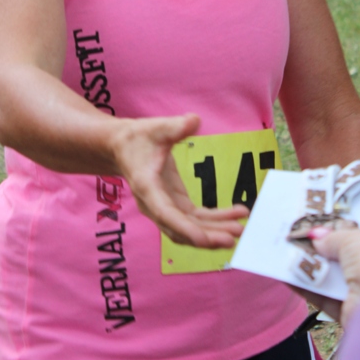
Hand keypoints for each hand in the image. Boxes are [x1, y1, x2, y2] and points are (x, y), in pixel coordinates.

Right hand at [111, 113, 247, 246]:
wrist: (121, 147)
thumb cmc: (136, 138)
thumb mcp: (155, 128)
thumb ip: (174, 126)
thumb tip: (194, 120)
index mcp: (147, 187)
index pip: (165, 214)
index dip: (185, 228)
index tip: (204, 239)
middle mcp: (154, 204)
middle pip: (181, 228)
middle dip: (208, 235)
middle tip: (235, 234)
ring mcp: (164, 207)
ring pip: (189, 228)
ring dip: (214, 232)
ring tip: (239, 228)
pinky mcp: (174, 204)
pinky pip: (194, 220)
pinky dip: (213, 221)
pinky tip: (233, 216)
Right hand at [294, 228, 359, 326]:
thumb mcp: (356, 239)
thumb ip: (334, 237)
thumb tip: (318, 237)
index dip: (347, 225)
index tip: (324, 219)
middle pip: (349, 256)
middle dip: (326, 247)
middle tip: (302, 234)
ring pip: (335, 277)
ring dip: (313, 266)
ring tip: (289, 250)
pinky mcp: (352, 313)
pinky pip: (325, 298)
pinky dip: (307, 287)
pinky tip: (288, 275)